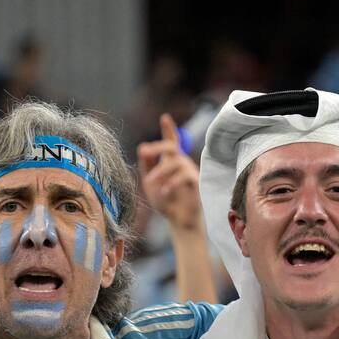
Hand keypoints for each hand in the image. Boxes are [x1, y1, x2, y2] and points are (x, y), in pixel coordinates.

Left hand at [137, 114, 201, 230]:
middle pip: (171, 146)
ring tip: (150, 182)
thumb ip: (146, 166)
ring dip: (160, 171)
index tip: (165, 118)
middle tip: (143, 152)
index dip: (169, 129)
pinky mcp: (196, 183)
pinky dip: (172, 183)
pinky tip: (164, 192)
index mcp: (171, 161)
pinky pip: (185, 176)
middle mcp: (181, 162)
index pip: (171, 141)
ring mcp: (190, 171)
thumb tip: (142, 148)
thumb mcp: (150, 183)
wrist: (179, 221)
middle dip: (156, 147)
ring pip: (175, 163)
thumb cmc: (165, 201)